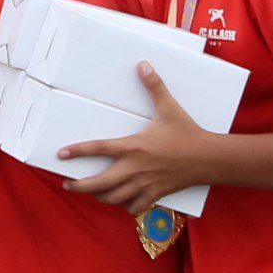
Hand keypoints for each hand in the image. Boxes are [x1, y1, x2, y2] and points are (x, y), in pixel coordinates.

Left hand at [58, 63, 210, 214]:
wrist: (211, 159)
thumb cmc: (188, 134)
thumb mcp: (169, 108)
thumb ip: (154, 87)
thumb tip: (143, 65)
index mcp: (134, 147)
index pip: (99, 149)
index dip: (78, 151)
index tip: (61, 154)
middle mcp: (136, 169)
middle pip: (101, 183)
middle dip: (80, 186)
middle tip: (67, 184)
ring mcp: (145, 185)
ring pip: (115, 198)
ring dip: (100, 197)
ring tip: (91, 192)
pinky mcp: (156, 194)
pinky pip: (135, 207)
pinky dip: (125, 206)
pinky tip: (121, 201)